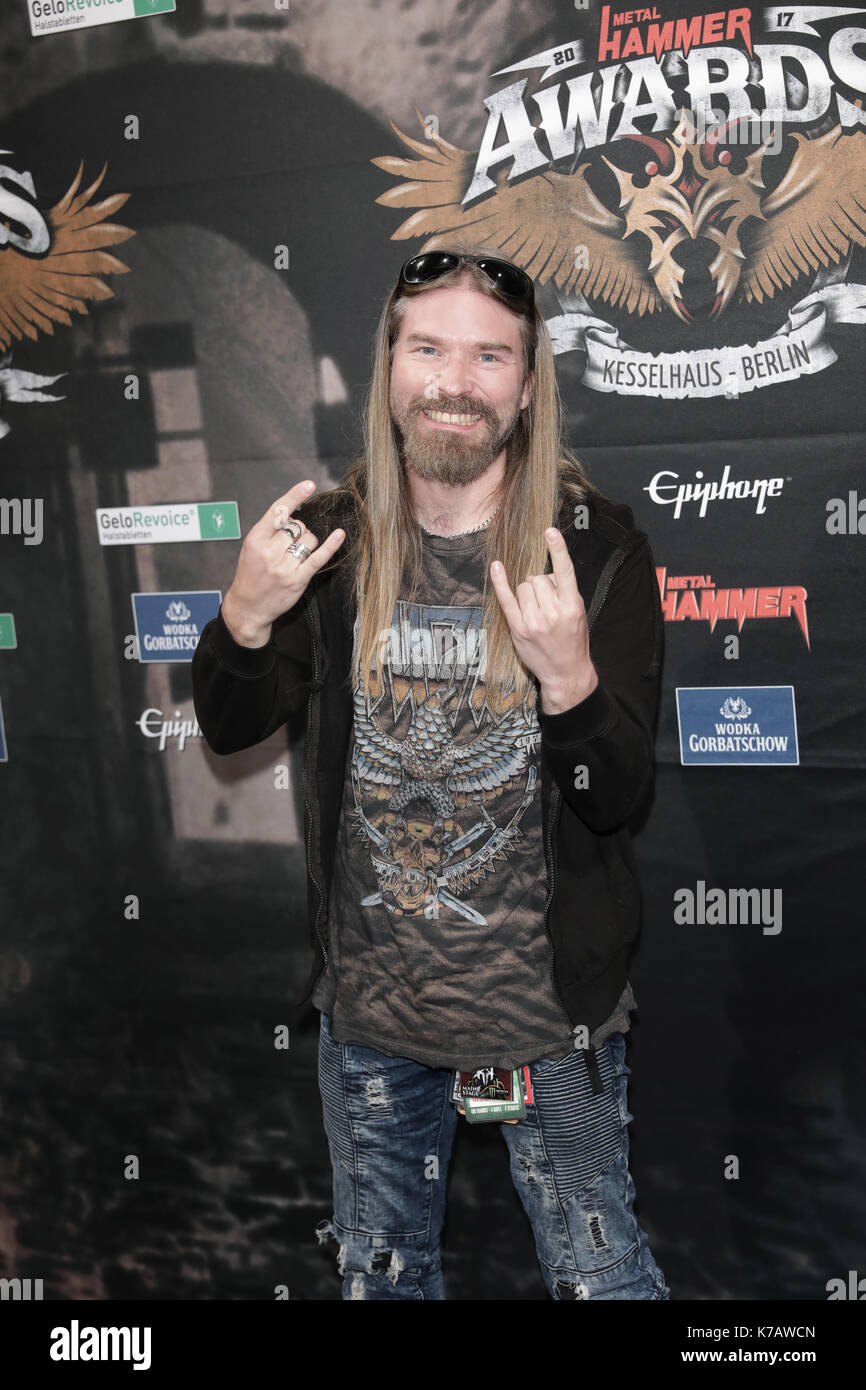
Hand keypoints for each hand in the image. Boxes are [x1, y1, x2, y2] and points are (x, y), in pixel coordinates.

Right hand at [221, 479, 344, 647]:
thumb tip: (293, 514)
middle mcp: (269, 551)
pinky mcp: (298, 579)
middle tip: (292, 542)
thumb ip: (269, 531)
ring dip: (309, 542)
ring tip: (298, 553)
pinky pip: (318, 557)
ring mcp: (284, 567)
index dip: (295, 496)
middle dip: (299, 530)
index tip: (309, 484)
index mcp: (255, 539)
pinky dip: (330, 545)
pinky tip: (339, 535)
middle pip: (297, 526)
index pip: (278, 511)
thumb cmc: (250, 576)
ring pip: (309, 539)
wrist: (247, 608)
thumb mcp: (251, 548)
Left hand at [489, 527, 597, 711]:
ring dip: (528, 593)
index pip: (565, 572)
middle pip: (538, 578)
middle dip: (541, 585)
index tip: (550, 531)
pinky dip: (500, 582)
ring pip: (524, 586)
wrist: (566, 672)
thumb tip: (546, 573)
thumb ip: (565, 591)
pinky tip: (497, 567)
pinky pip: (506, 599)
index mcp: (572, 606)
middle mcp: (553, 613)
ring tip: (537, 610)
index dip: (558, 549)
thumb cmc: (573, 640)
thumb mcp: (579, 613)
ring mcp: (533, 622)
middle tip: (547, 603)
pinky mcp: (518, 629)